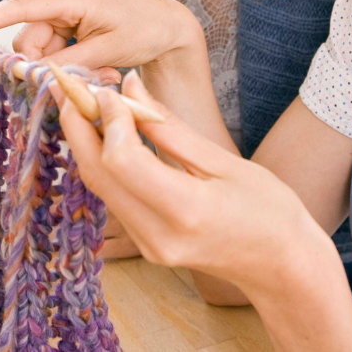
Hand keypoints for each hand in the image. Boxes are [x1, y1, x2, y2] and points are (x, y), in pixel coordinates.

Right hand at [0, 0, 202, 76]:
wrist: (167, 24)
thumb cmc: (143, 31)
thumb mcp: (107, 50)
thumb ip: (67, 62)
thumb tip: (31, 74)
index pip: (20, 7)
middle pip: (28, 40)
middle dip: (46, 63)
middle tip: (87, 74)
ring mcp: (62, 4)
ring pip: (38, 47)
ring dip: (60, 64)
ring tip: (100, 68)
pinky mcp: (65, 15)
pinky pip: (50, 45)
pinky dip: (66, 58)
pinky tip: (95, 61)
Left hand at [59, 72, 334, 291]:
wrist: (279, 265)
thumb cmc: (267, 209)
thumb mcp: (225, 161)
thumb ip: (171, 127)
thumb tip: (130, 86)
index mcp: (186, 210)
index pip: (123, 160)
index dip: (107, 119)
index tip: (108, 88)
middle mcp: (158, 234)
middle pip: (97, 174)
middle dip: (79, 126)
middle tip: (72, 87)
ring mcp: (148, 246)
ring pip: (98, 186)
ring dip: (85, 142)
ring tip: (86, 103)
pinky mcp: (144, 246)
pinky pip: (111, 198)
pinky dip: (102, 162)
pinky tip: (105, 134)